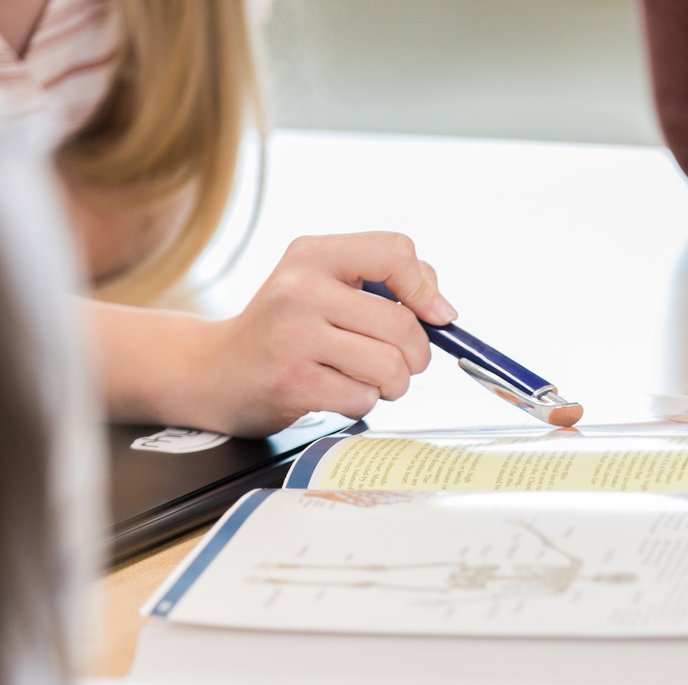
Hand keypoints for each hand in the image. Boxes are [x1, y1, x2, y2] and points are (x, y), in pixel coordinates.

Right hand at [190, 232, 454, 436]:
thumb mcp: (326, 285)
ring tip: (367, 378)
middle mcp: (300, 289)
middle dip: (415, 354)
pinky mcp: (292, 382)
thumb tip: (443, 310)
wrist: (216, 370)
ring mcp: (293, 336)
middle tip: (398, 362)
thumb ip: (388, 283)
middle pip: (402, 324)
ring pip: (390, 366)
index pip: (396, 252)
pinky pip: (363, 398)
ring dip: (392, 384)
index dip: (425, 289)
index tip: (431, 315)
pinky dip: (362, 402)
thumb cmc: (286, 329)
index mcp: (314, 255)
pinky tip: (336, 392)